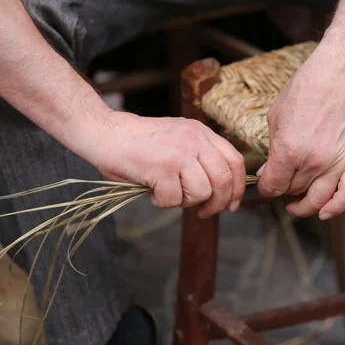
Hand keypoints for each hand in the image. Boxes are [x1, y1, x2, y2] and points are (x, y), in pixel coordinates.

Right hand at [86, 111, 245, 215]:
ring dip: (186, 202)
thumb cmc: (141, 143)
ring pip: (201, 192)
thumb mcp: (179, 139)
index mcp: (202, 133)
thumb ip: (200, 158)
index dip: (238, 187)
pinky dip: (163, 203)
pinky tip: (152, 192)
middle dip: (218, 203)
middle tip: (205, 212)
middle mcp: (194, 139)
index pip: (235, 161)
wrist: (105, 132)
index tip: (232, 204)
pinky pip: (174, 199)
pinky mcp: (161, 167)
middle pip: (224, 179)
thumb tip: (222, 193)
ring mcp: (178, 152)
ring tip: (170, 194)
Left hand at [257, 46, 344, 219]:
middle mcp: (312, 163)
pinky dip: (338, 207)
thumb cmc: (302, 93)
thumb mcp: (275, 120)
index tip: (265, 184)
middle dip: (283, 188)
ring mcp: (335, 163)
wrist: (333, 78)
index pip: (273, 186)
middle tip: (280, 181)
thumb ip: (272, 151)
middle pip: (293, 191)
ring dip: (305, 205)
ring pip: (317, 198)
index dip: (265, 188)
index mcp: (288, 152)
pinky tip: (325, 212)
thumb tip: (267, 171)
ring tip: (296, 205)